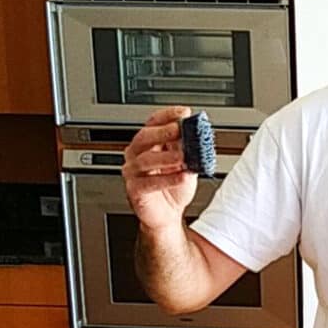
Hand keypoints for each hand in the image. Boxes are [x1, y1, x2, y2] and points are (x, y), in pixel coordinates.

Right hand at [122, 106, 196, 230]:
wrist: (168, 214)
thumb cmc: (174, 187)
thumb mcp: (186, 163)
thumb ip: (187, 147)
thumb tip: (193, 131)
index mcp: (148, 144)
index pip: (153, 123)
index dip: (167, 115)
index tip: (184, 112)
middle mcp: (137, 156)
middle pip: (144, 138)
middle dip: (163, 132)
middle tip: (178, 129)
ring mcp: (133, 173)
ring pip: (145, 160)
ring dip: (166, 156)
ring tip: (183, 156)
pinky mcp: (135, 191)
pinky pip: (149, 183)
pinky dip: (168, 179)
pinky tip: (183, 176)